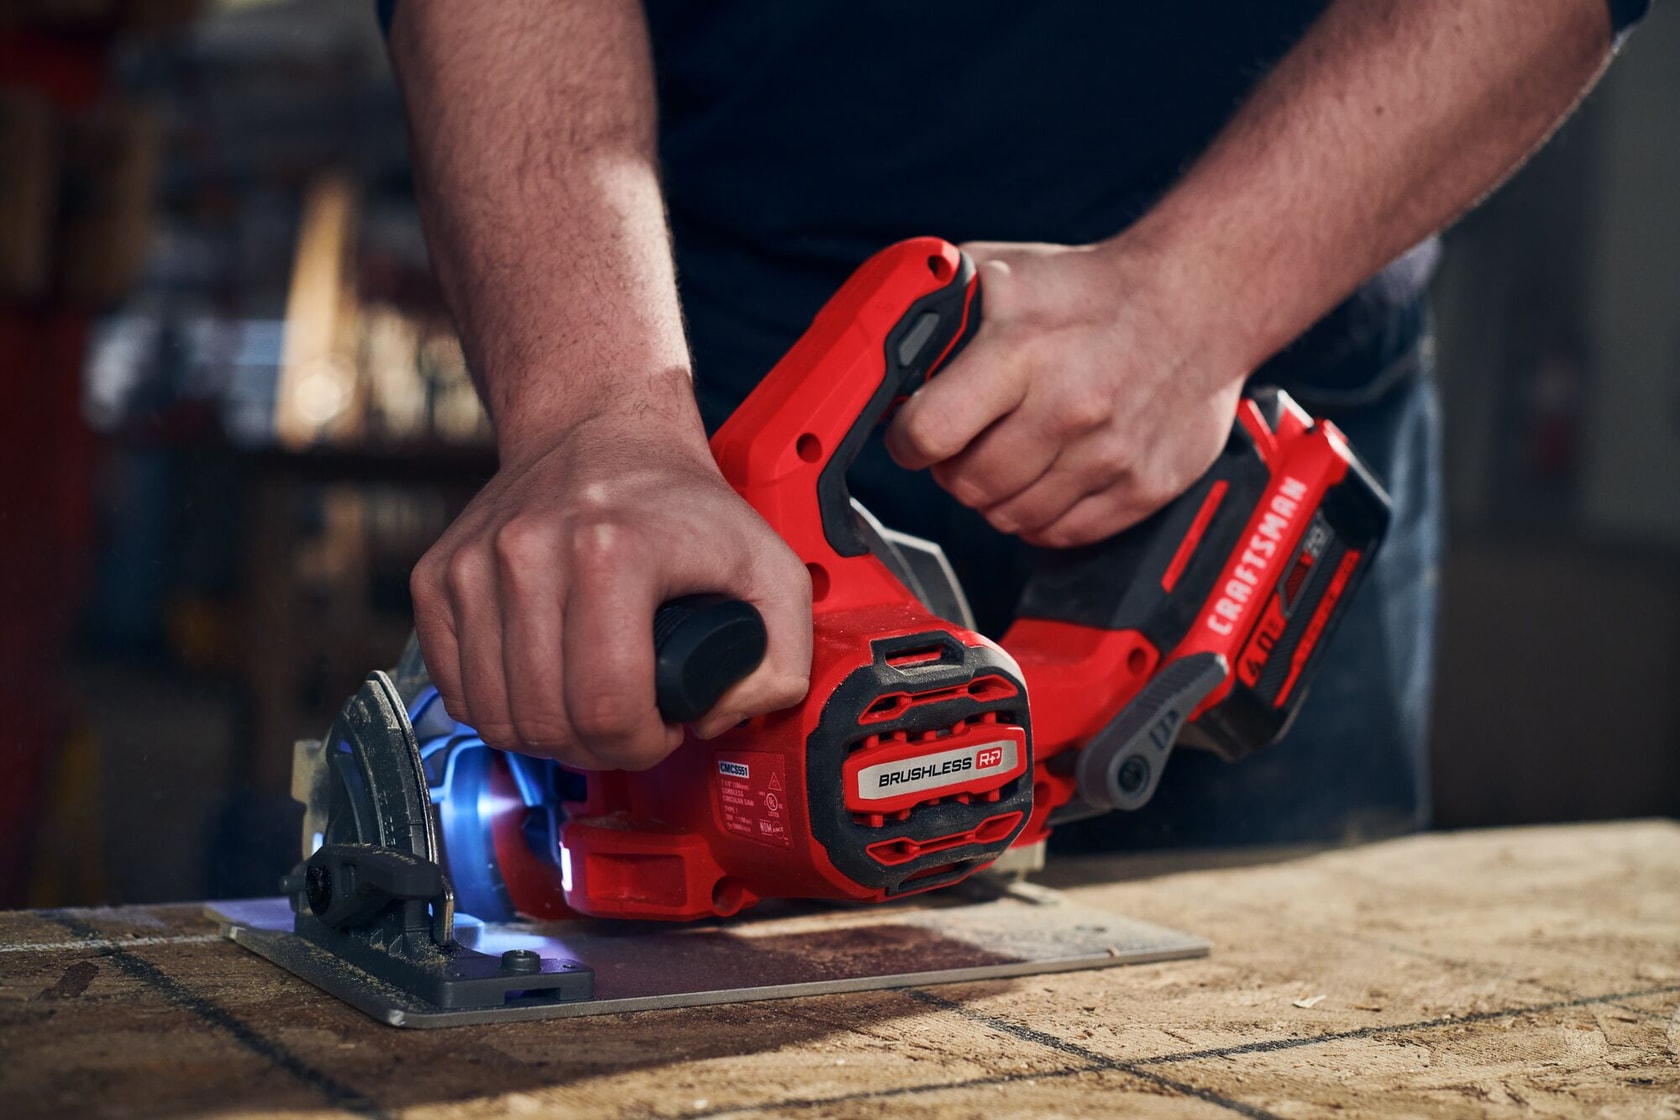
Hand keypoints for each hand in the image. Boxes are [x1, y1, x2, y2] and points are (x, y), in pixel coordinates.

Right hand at [410, 407, 811, 770]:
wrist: (600, 430)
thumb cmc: (682, 504)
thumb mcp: (771, 567)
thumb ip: (781, 659)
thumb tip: (719, 717)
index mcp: (611, 552)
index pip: (607, 706)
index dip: (641, 743)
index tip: (662, 726)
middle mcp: (530, 553)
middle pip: (546, 721)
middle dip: (597, 747)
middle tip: (629, 722)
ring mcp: (475, 564)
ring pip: (494, 717)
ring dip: (546, 734)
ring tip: (588, 705)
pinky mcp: (439, 576)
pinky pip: (455, 688)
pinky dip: (498, 707)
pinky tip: (543, 685)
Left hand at [885, 239, 1247, 547]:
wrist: (1200, 300)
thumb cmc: (1093, 289)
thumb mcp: (1004, 272)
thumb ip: (941, 311)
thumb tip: (886, 353)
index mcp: (1024, 352)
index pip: (929, 433)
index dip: (908, 440)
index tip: (914, 433)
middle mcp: (1070, 407)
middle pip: (969, 486)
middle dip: (953, 470)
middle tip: (966, 445)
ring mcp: (1111, 454)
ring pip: (1012, 518)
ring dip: (997, 495)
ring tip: (1011, 454)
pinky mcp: (1144, 487)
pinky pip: (1063, 534)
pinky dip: (1043, 516)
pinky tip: (1048, 476)